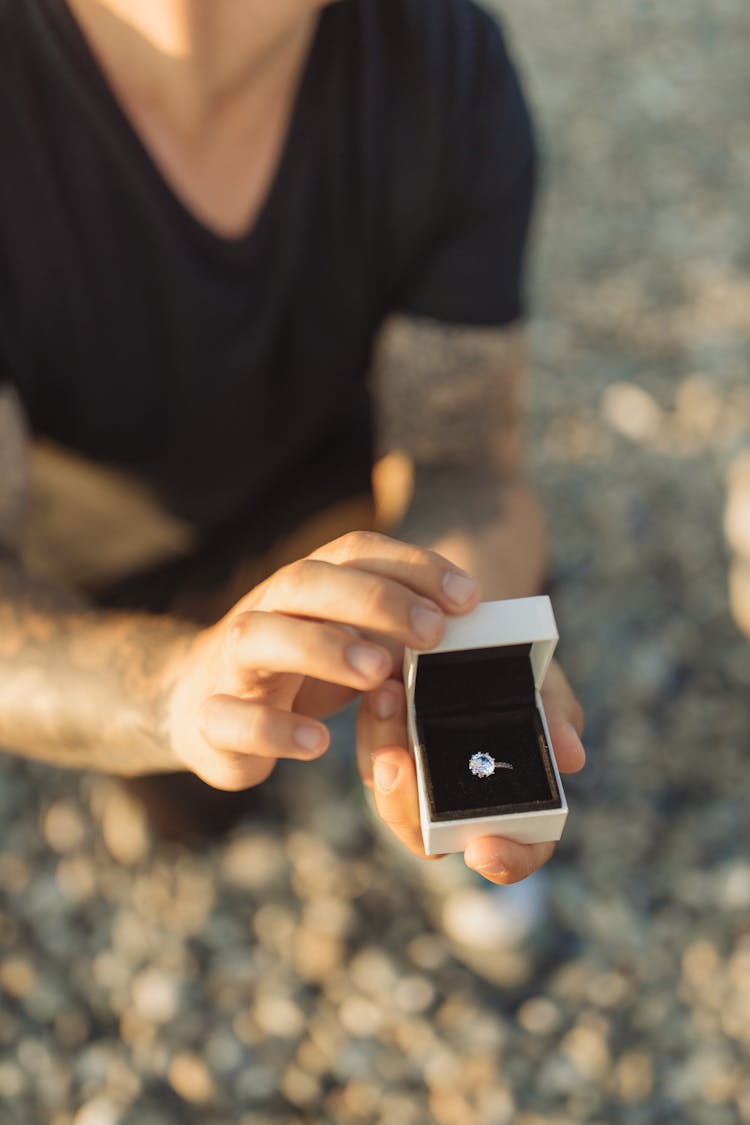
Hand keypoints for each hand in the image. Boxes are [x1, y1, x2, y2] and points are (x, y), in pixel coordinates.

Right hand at [165, 531, 480, 789]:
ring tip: (379, 673)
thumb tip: (476, 628)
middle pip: (306, 580)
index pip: (355, 552)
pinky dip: (275, 728)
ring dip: (321, 647)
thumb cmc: (296, 667)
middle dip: (372, 599)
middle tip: (433, 631)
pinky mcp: (210, 718)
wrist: (195, 703)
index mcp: (305, 585)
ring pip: (259, 635)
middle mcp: (265, 610)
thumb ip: (399, 629)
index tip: (469, 597)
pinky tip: (318, 742)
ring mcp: (230, 662)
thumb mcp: (347, 637)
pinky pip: (232, 717)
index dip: (412, 565)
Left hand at [357, 658, 585, 883]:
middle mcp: (464, 800)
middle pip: (429, 837)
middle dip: (407, 807)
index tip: (484, 850)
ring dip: (383, 752)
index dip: (507, 860)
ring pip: (391, 795)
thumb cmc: (516, 665)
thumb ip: (556, 713)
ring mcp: (421, 778)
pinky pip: (373, 753)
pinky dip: (374, 726)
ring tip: (387, 699)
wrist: (466, 625)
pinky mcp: (386, 749)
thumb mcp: (541, 679)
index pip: (520, 848)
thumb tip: (571, 757)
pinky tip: (382, 691)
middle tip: (397, 764)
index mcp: (517, 796)